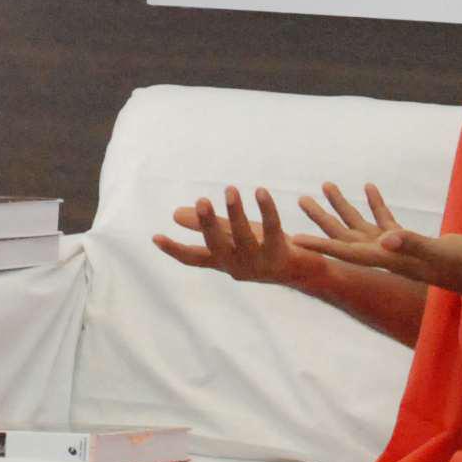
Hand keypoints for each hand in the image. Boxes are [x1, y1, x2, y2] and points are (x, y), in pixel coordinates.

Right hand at [155, 186, 311, 287]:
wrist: (305, 271)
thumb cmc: (266, 250)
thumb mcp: (235, 237)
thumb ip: (210, 225)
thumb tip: (175, 214)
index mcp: (224, 263)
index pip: (194, 259)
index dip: (175, 249)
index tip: (156, 236)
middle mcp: (237, 267)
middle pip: (217, 246)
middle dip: (208, 224)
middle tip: (201, 201)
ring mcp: (259, 264)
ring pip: (244, 237)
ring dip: (237, 212)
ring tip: (231, 189)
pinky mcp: (280, 255)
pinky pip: (272, 229)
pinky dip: (266, 209)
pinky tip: (261, 192)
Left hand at [297, 182, 461, 298]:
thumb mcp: (440, 253)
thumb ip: (412, 244)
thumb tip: (385, 239)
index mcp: (389, 260)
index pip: (348, 252)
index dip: (321, 245)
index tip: (295, 239)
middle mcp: (388, 256)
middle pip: (347, 237)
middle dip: (323, 219)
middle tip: (300, 200)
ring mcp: (398, 249)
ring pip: (362, 226)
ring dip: (344, 206)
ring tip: (326, 185)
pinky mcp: (410, 241)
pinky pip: (386, 220)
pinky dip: (376, 204)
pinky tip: (368, 187)